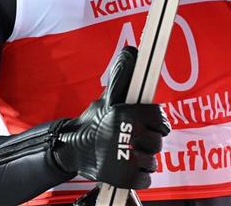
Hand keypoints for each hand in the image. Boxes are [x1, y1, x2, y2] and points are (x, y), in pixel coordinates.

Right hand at [52, 46, 170, 188]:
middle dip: (148, 140)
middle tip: (133, 138)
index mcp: (124, 113)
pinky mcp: (124, 177)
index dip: (156, 120)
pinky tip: (126, 166)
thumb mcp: (106, 98)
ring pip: (153, 160)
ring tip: (128, 152)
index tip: (148, 122)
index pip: (158, 116)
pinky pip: (146, 178)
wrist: (72, 150)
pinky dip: (139, 175)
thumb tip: (132, 51)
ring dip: (144, 158)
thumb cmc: (93, 121)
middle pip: (158, 140)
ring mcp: (125, 158)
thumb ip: (122, 77)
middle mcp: (126, 134)